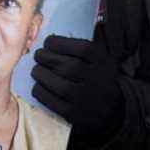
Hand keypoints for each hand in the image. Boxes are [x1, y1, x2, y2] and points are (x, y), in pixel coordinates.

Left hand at [32, 25, 123, 141]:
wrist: (113, 110)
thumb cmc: (101, 78)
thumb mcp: (103, 59)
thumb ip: (87, 46)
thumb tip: (60, 34)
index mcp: (103, 63)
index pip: (81, 48)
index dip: (60, 43)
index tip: (48, 42)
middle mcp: (96, 80)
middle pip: (66, 66)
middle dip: (46, 58)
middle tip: (38, 55)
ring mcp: (86, 99)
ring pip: (57, 84)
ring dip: (41, 74)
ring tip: (36, 70)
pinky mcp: (75, 115)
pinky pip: (52, 101)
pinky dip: (40, 91)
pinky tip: (38, 85)